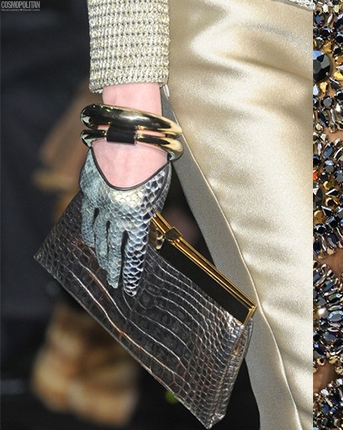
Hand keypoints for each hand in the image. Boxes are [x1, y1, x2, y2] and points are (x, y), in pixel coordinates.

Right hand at [79, 82, 171, 294]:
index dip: (131, 272)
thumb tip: (142, 231)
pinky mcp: (89, 188)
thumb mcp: (158, 191)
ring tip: (103, 264)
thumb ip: (149, 212)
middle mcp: (117, 213)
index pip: (133, 253)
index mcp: (139, 216)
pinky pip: (86, 215)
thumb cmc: (154, 160)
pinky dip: (88, 229)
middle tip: (113, 282)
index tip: (130, 286)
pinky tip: (89, 239)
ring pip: (97, 234)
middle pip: (113, 248)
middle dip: (114, 268)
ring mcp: (100, 201)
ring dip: (100, 251)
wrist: (131, 132)